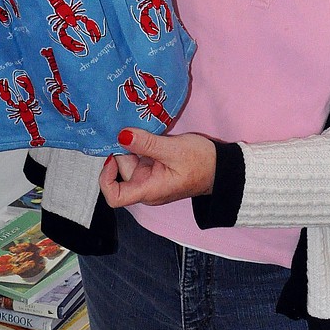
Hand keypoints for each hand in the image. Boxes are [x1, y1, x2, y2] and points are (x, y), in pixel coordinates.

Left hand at [99, 128, 216, 207]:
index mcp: (149, 190)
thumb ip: (146, 143)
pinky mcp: (156, 169)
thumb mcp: (173, 149)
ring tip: (150, 132)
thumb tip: (121, 135)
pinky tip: (152, 136)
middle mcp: (146, 188)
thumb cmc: (202, 163)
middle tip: (136, 131)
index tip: (112, 157)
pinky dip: (143, 146)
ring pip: (132, 161)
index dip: (106, 178)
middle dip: (126, 151)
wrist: (222, 168)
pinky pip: (141, 157)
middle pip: (122, 171)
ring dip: (136, 145)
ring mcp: (151, 178)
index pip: (115, 197)